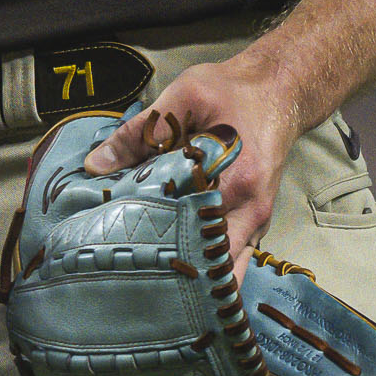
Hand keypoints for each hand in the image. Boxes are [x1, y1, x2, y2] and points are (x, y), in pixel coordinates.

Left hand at [83, 53, 304, 271]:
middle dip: (177, 276)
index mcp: (236, 181)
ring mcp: (258, 220)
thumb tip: (96, 165)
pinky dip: (210, 268)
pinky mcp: (256, 221)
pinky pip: (234, 257)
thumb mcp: (184, 97)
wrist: (278, 90)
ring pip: (227, 270)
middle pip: (213, 264)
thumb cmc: (232, 92)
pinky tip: (179, 269)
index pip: (194, 233)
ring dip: (196, 278)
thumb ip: (139, 132)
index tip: (126, 259)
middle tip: (134, 279)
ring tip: (154, 285)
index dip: (161, 251)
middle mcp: (252, 210)